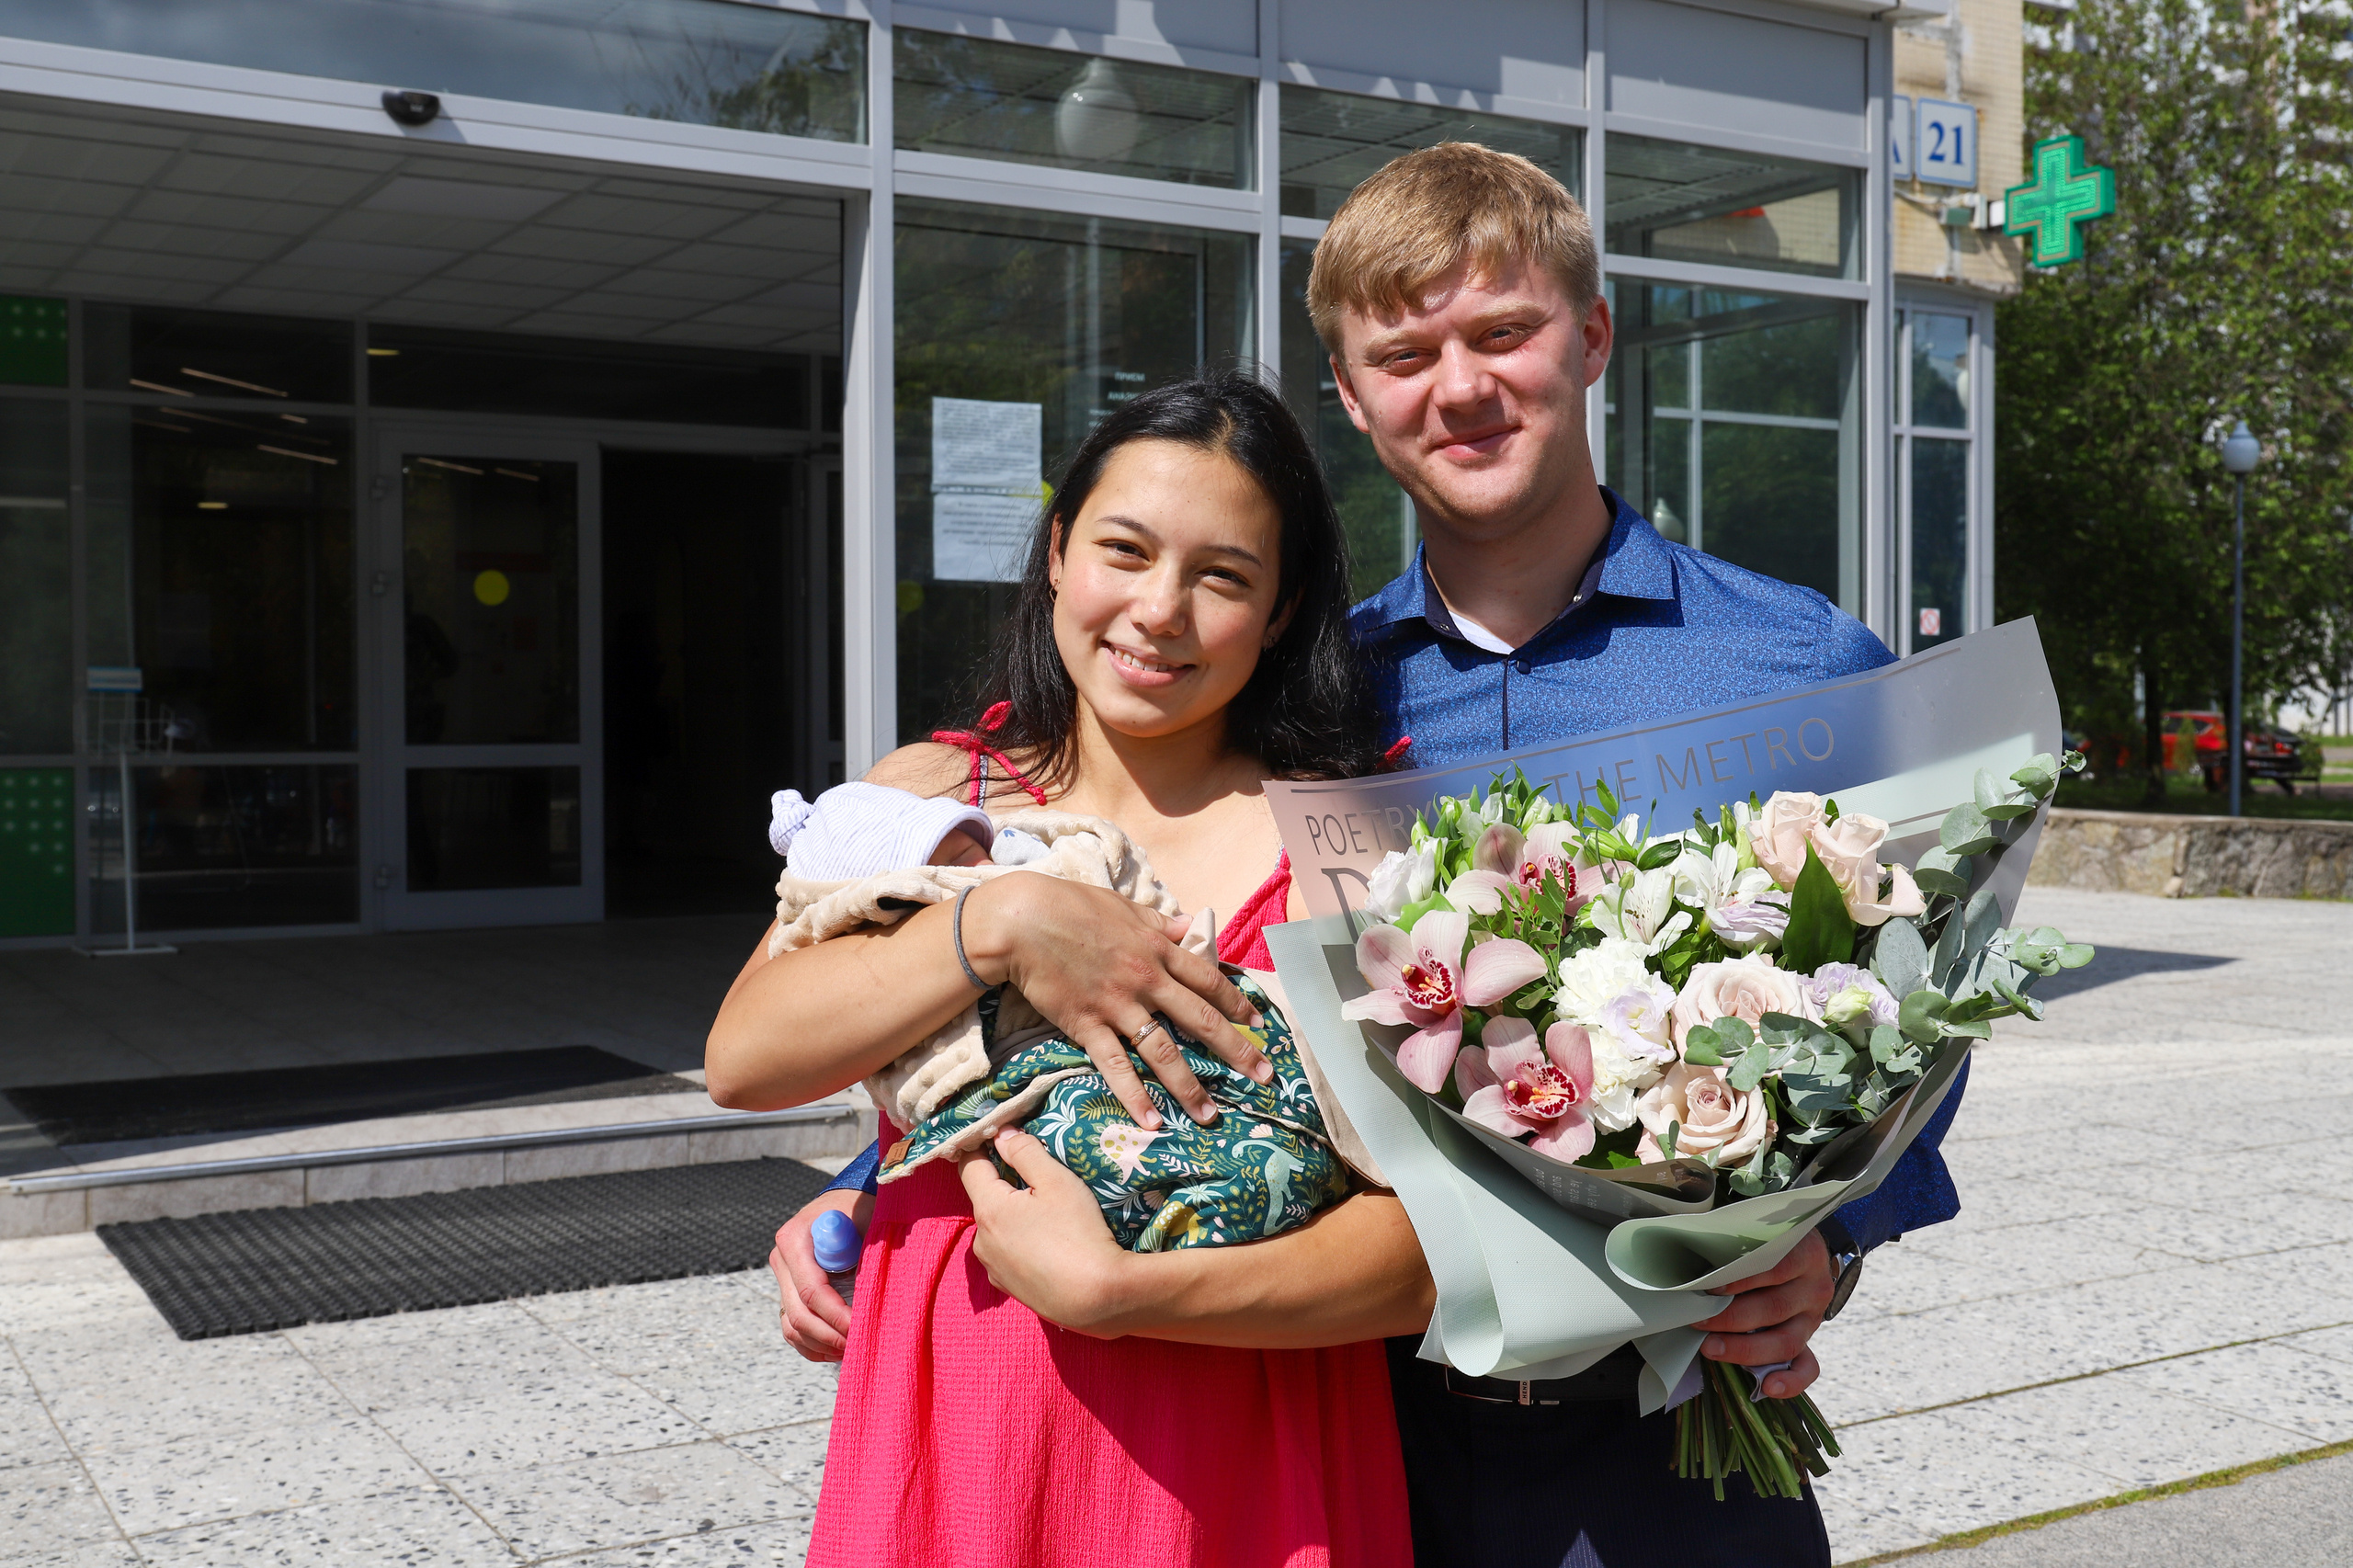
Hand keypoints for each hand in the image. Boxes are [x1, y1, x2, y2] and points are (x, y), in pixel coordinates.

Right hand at [768, 1187, 871, 1362]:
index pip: (813, 1291)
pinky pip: (792, 1329)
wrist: (846, 1202)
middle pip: (799, 1314)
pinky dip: (813, 1345)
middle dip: (831, 1336)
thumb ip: (864, 1253)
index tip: (863, 1329)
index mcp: (794, 1240)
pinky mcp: (788, 1292)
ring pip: (792, 1327)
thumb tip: (870, 1297)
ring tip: (852, 1352)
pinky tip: (837, 1351)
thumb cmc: (859, 1209)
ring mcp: (783, 1278)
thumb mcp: (865, 1221)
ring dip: (822, 1345)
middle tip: (860, 1346)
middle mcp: (782, 1260)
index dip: (838, 1316)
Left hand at [959, 1129, 1138, 1336]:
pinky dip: (1020, 1243)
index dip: (980, 1144)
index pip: (969, 1165)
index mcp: (988, 1209)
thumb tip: (1001, 1134)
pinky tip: (1048, 1245)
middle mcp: (981, 1240)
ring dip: (1013, 1215)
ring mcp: (993, 1268)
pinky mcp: (1008, 1288)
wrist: (1098, 1298)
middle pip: (985, 1198)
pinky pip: (1007, 1253)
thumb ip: (1024, 1151)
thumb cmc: (1078, 1233)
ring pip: (996, 1227)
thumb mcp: (1056, 1181)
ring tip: (1049, 1216)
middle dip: (1005, 1183)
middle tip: (1038, 1176)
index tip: (996, 1132)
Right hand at [963, 874, 1269, 1127]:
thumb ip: (1161, 921)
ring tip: (1210, 1115)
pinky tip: (1151, 1122)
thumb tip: (1192, 924)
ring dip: (1189, 1087)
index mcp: (1158, 948)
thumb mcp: (1125, 907)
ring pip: (1163, 1051)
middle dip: (1236, 1050)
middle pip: (1200, 1019)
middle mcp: (1146, 979)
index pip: (1209, 980)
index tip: (1260, 1023)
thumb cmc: (1071, 906)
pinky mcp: (1086, 1024)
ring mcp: (1117, 1005)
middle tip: (1264, 1076)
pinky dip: (1134, 1096)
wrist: (1022, 920)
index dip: (1238, 1003)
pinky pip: (1115, 1066)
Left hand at [1691, 1229, 1833, 1399]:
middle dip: (1732, 1318)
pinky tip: (1767, 1388)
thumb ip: (1735, 1240)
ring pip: (1785, 1341)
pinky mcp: (1807, 1340)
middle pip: (1775, 1308)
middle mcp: (1814, 1287)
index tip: (1710, 1287)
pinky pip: (1807, 1367)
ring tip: (1711, 1349)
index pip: (1775, 1267)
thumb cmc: (1764, 1242)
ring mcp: (1812, 1318)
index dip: (1742, 1279)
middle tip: (1698, 1319)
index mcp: (1805, 1253)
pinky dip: (1790, 1381)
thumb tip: (1689, 1241)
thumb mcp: (1758, 1232)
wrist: (1799, 1253)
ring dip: (1745, 1349)